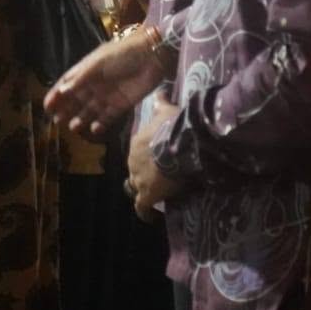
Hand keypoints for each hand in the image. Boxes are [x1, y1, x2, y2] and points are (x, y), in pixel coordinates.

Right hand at [44, 26, 169, 138]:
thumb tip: (62, 91)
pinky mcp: (121, 105)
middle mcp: (94, 85)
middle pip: (76, 100)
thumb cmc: (121, 55)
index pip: (67, 84)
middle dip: (66, 110)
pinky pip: (107, 118)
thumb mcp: (97, 64)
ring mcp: (107, 95)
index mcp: (86, 71)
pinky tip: (93, 129)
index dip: (56, 95)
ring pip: (90, 111)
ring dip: (81, 118)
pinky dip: (100, 124)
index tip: (46, 106)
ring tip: (72, 127)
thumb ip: (80, 79)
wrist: (151, 56)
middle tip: (57, 120)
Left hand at [126, 95, 182, 221]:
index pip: (139, 152)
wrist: (178, 144)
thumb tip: (161, 90)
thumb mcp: (167, 111)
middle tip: (160, 178)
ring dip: (144, 192)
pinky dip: (144, 214)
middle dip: (144, 174)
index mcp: (137, 142)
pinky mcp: (146, 194)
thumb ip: (161, 102)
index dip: (148, 157)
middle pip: (135, 170)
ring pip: (136, 188)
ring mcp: (138, 178)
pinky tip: (149, 219)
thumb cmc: (174, 126)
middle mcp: (132, 161)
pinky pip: (141, 208)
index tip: (158, 161)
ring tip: (157, 195)